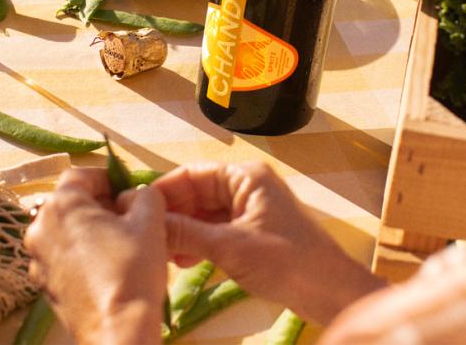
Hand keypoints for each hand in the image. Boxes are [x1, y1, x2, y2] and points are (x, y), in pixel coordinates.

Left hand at [24, 168, 166, 344]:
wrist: (118, 330)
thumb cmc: (132, 270)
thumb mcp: (150, 222)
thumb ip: (146, 195)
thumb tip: (137, 194)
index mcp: (61, 205)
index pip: (80, 175)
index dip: (107, 178)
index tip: (127, 190)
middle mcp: (40, 228)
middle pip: (70, 203)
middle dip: (99, 205)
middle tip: (128, 217)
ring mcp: (37, 259)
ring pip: (65, 231)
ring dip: (90, 230)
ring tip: (120, 244)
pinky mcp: (43, 285)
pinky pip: (62, 257)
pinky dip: (81, 255)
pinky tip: (107, 267)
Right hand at [156, 162, 385, 325]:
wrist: (329, 291)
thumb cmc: (287, 261)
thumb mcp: (230, 247)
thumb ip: (187, 235)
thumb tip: (150, 226)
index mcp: (246, 176)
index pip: (193, 173)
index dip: (164, 190)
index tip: (136, 207)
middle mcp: (248, 185)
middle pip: (198, 193)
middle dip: (173, 214)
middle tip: (145, 234)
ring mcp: (252, 208)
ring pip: (206, 213)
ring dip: (184, 231)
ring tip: (160, 251)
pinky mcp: (255, 231)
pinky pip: (218, 230)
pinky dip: (199, 243)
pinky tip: (181, 260)